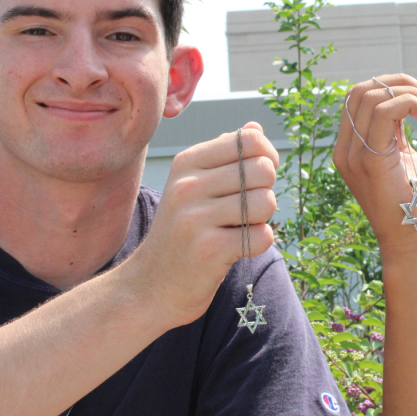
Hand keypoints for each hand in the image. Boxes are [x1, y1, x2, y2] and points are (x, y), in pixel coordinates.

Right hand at [127, 122, 278, 327]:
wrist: (150, 287)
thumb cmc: (181, 234)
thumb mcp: (194, 187)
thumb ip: (226, 157)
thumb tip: (255, 129)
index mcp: (187, 163)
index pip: (250, 140)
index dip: (267, 158)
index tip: (255, 179)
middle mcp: (188, 185)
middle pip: (263, 170)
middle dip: (266, 191)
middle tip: (246, 210)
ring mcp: (196, 217)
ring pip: (266, 202)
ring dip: (262, 220)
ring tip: (238, 229)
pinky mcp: (209, 249)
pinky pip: (262, 236)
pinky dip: (257, 244)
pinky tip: (234, 249)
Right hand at [333, 75, 416, 257]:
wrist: (411, 242)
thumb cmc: (413, 204)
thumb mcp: (400, 159)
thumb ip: (394, 133)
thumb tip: (402, 103)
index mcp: (349, 149)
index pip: (357, 98)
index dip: (389, 86)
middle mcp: (344, 151)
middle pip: (361, 91)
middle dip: (400, 83)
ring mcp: (353, 156)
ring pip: (372, 97)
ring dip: (409, 92)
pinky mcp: (371, 161)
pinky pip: (385, 113)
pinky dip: (410, 103)